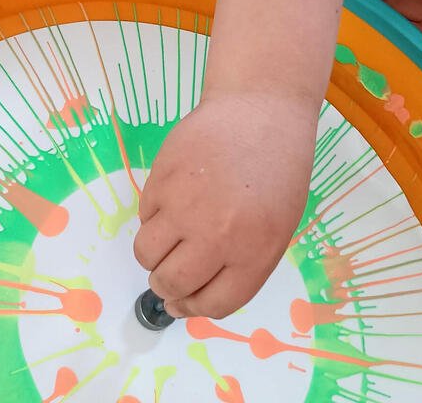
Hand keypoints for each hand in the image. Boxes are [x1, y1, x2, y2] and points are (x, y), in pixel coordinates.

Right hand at [133, 91, 317, 318]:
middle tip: (165, 276)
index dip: (191, 308)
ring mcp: (185, 207)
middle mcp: (217, 236)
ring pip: (146, 253)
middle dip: (164, 287)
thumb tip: (193, 292)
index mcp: (254, 253)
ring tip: (166, 238)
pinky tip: (174, 198)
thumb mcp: (276, 228)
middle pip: (172, 283)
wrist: (260, 113)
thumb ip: (240, 263)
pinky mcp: (161, 180)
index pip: (212, 303)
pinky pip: (144, 216)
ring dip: (152, 255)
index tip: (180, 305)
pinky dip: (153, 216)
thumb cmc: (277, 172)